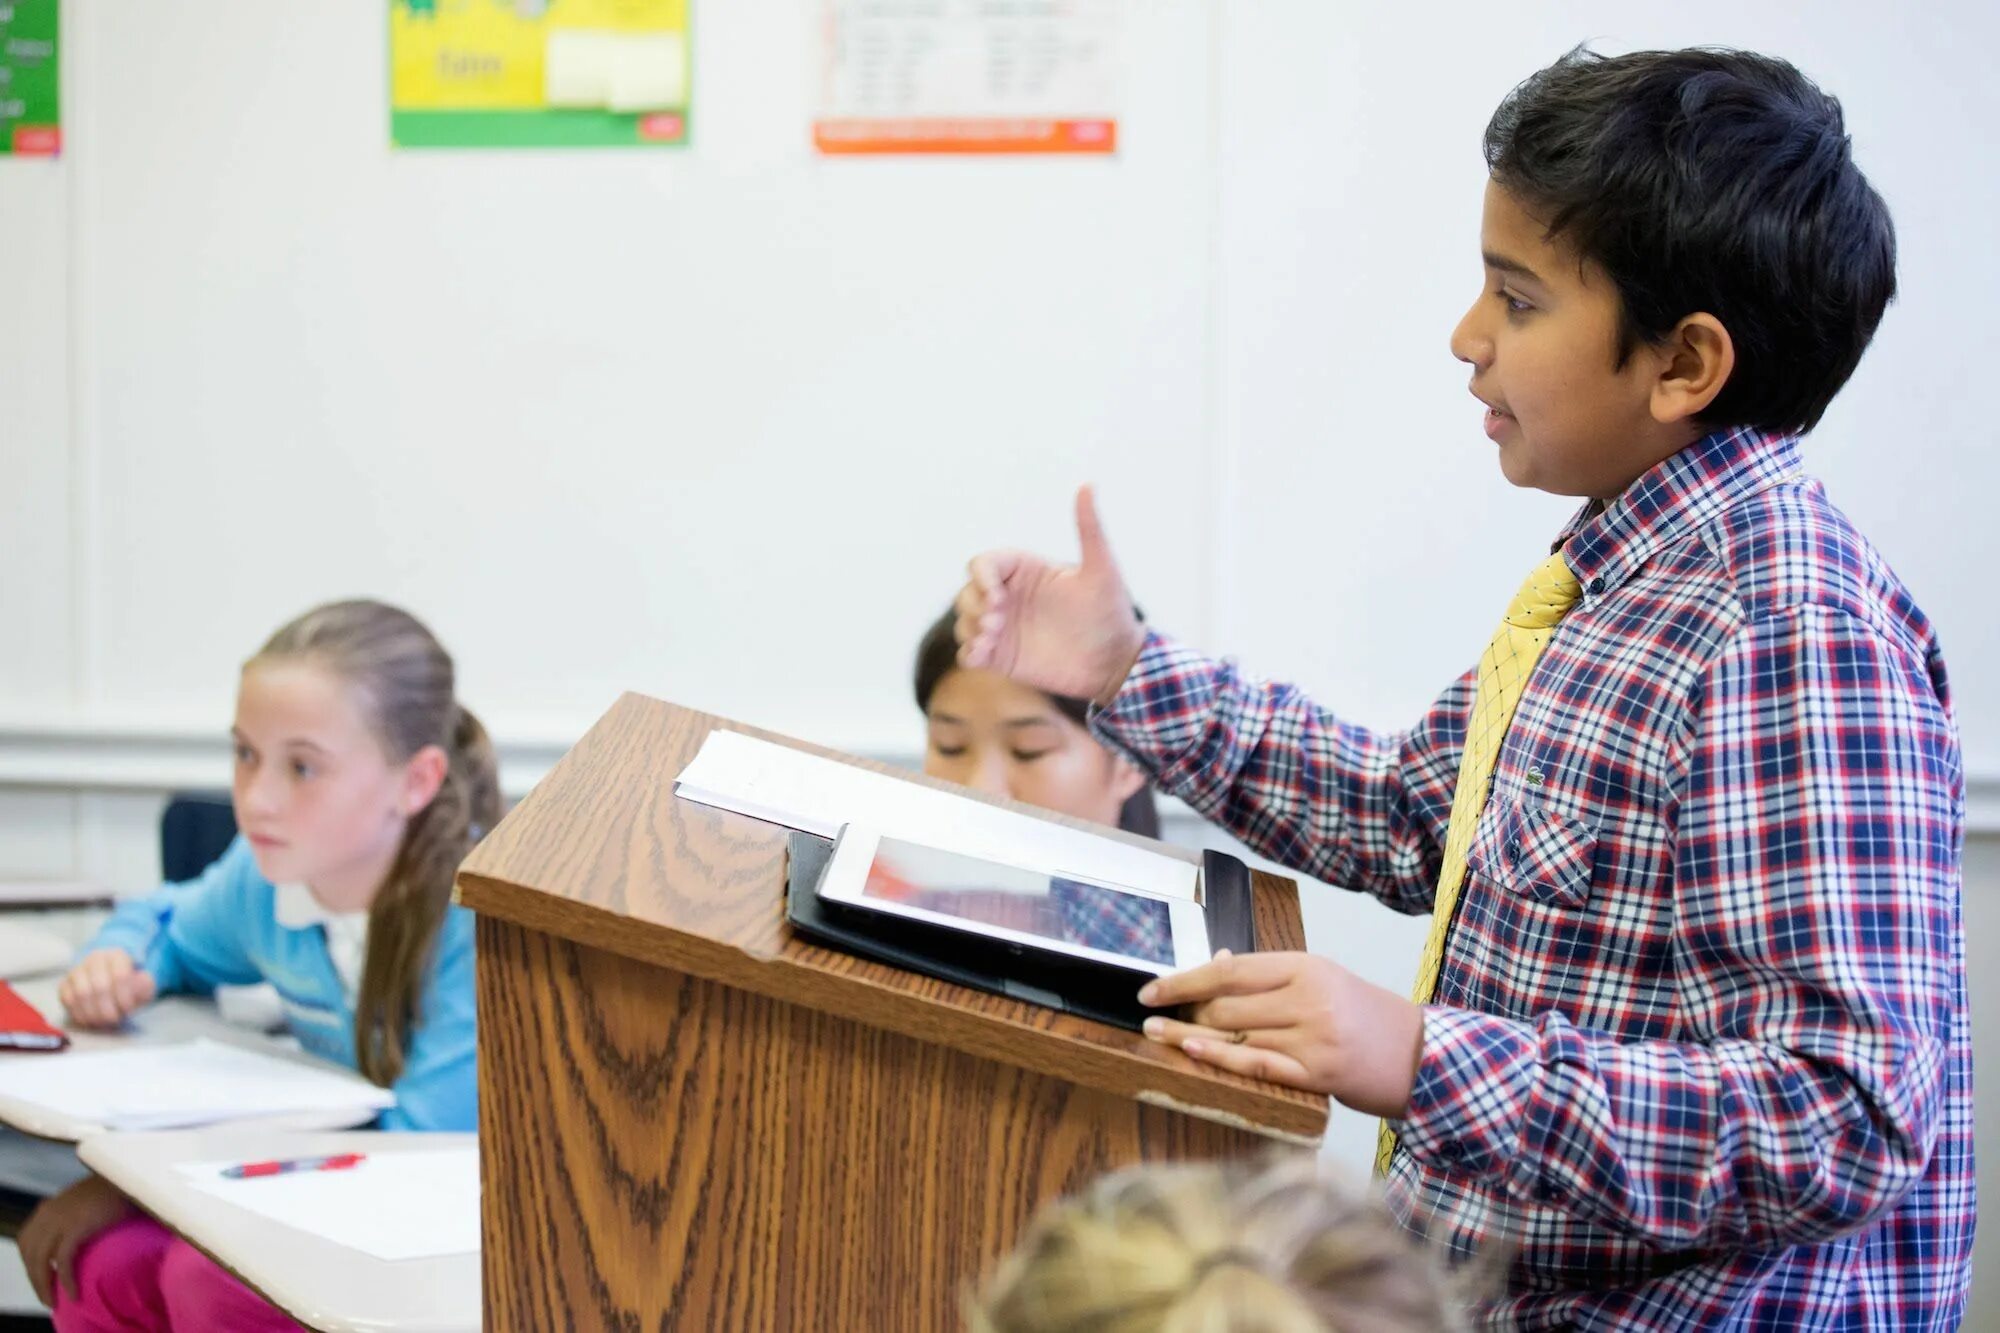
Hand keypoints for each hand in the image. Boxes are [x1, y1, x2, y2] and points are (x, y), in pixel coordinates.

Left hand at [17, 1174, 135, 1306]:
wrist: (134, 1176)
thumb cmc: (118, 1188)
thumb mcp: (86, 1201)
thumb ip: (73, 1215)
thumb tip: (75, 1237)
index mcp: (49, 1207)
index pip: (27, 1240)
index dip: (31, 1262)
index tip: (43, 1277)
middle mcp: (48, 1212)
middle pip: (29, 1253)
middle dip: (35, 1278)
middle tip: (47, 1296)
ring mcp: (60, 1219)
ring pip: (40, 1261)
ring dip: (43, 1285)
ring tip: (54, 1301)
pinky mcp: (75, 1228)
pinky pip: (62, 1262)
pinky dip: (65, 1280)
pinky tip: (73, 1293)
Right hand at [57, 948, 155, 1028]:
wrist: (110, 979)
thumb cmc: (129, 984)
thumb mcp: (144, 984)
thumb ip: (146, 984)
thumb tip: (142, 980)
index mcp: (118, 955)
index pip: (120, 976)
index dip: (124, 997)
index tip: (128, 1009)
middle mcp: (95, 959)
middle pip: (99, 987)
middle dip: (108, 1008)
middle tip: (114, 1019)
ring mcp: (77, 970)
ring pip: (81, 994)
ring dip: (93, 1013)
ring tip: (103, 1021)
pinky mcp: (64, 983)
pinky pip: (68, 1000)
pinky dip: (79, 1013)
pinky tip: (90, 1019)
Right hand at [955, 485, 1146, 705]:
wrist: (1114, 663)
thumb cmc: (1110, 612)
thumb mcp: (1101, 569)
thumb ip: (1089, 528)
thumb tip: (1088, 484)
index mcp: (1025, 571)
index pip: (984, 563)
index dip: (981, 576)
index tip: (998, 596)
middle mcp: (1009, 596)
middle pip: (967, 591)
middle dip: (974, 603)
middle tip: (997, 621)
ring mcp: (1003, 627)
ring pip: (964, 621)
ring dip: (970, 627)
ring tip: (992, 638)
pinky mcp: (1001, 657)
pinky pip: (969, 652)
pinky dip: (969, 652)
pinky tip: (983, 655)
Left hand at [1137, 951, 1425, 1117]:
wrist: (1422, 1056)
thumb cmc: (1367, 1017)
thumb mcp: (1323, 980)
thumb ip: (1271, 977)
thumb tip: (1215, 963)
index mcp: (1306, 966)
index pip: (1230, 968)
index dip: (1185, 978)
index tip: (1153, 987)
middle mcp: (1308, 997)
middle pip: (1226, 1003)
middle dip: (1184, 1009)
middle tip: (1153, 1014)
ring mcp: (1312, 1037)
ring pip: (1234, 1032)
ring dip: (1187, 1034)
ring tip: (1154, 1032)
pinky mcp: (1316, 1074)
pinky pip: (1255, 1063)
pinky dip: (1218, 1057)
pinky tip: (1190, 1051)